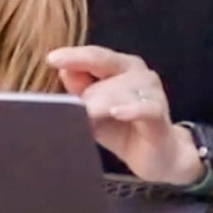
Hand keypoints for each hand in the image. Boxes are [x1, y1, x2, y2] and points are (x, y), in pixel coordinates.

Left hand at [47, 46, 200, 184]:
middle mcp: (138, 73)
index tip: (52, 58)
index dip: (74, 55)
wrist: (156, 157)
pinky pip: (147, 108)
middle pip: (107, 67)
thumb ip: (79, 90)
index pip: (95, 55)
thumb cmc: (121, 128)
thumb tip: (63, 71)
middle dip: (85, 83)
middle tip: (68, 104)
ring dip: (102, 100)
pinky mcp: (160, 115)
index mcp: (119, 66)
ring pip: (123, 88)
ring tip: (87, 114)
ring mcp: (152, 92)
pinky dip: (131, 109)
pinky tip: (116, 112)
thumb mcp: (92, 110)